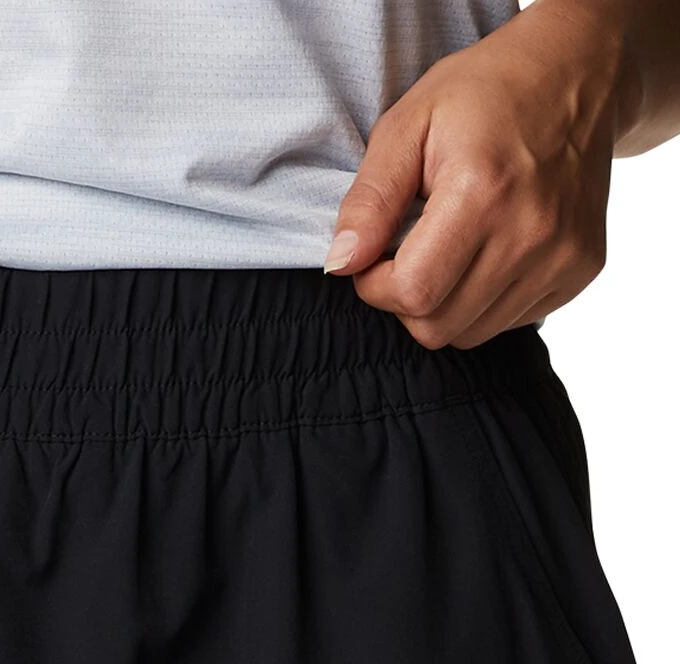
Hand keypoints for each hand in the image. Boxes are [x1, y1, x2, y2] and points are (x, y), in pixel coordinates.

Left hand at [323, 0, 625, 348]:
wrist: (578, 70)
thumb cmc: (483, 93)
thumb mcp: (406, 125)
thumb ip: (369, 200)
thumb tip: (340, 264)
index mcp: (484, 193)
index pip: (413, 293)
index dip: (375, 286)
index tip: (373, 258)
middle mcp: (533, 233)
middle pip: (437, 326)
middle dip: (404, 299)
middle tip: (406, 254)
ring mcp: (564, 255)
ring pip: (470, 334)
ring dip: (442, 305)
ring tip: (446, 249)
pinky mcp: (581, 269)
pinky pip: (507, 322)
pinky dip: (481, 302)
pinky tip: (484, 252)